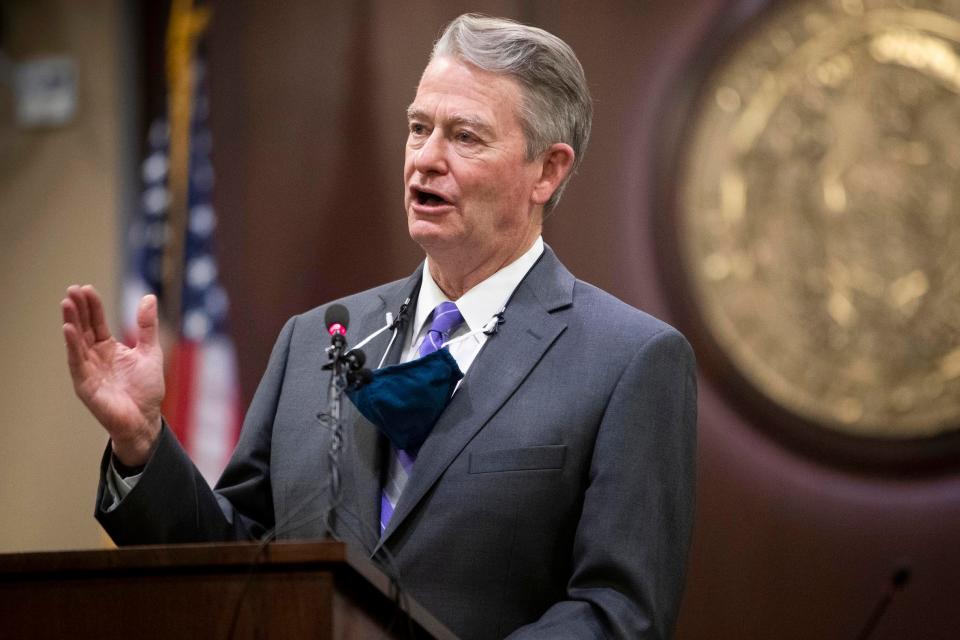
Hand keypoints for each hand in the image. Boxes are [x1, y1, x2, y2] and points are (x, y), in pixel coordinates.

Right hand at [62, 285, 164, 465]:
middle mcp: (95, 357)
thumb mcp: (150, 351)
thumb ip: (147, 326)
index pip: (97, 323)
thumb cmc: (147, 389)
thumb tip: (148, 297)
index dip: (93, 306)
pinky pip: (77, 362)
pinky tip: (69, 329)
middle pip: (84, 328)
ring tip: (67, 303)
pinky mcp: (85, 384)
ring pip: (77, 342)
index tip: (87, 288)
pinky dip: (72, 346)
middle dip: (78, 309)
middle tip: (72, 289)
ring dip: (71, 322)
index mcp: (109, 349)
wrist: (145, 419)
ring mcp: (88, 370)